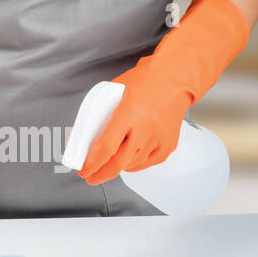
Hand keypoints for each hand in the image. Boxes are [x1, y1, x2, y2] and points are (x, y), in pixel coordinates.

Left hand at [78, 0, 250, 186]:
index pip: (106, 146)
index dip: (92, 162)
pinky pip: (149, 162)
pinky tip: (127, 162)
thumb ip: (100, 114)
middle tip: (90, 177)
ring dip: (117, 168)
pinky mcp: (169, 144)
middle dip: (101, 174)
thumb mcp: (114, 92)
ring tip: (107, 165)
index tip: (83, 169)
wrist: (175, 78)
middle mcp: (145, 129)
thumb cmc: (143, 81)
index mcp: (128, 113)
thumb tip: (83, 136)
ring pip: (133, 164)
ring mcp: (159, 138)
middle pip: (119, 162)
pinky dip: (135, 165)